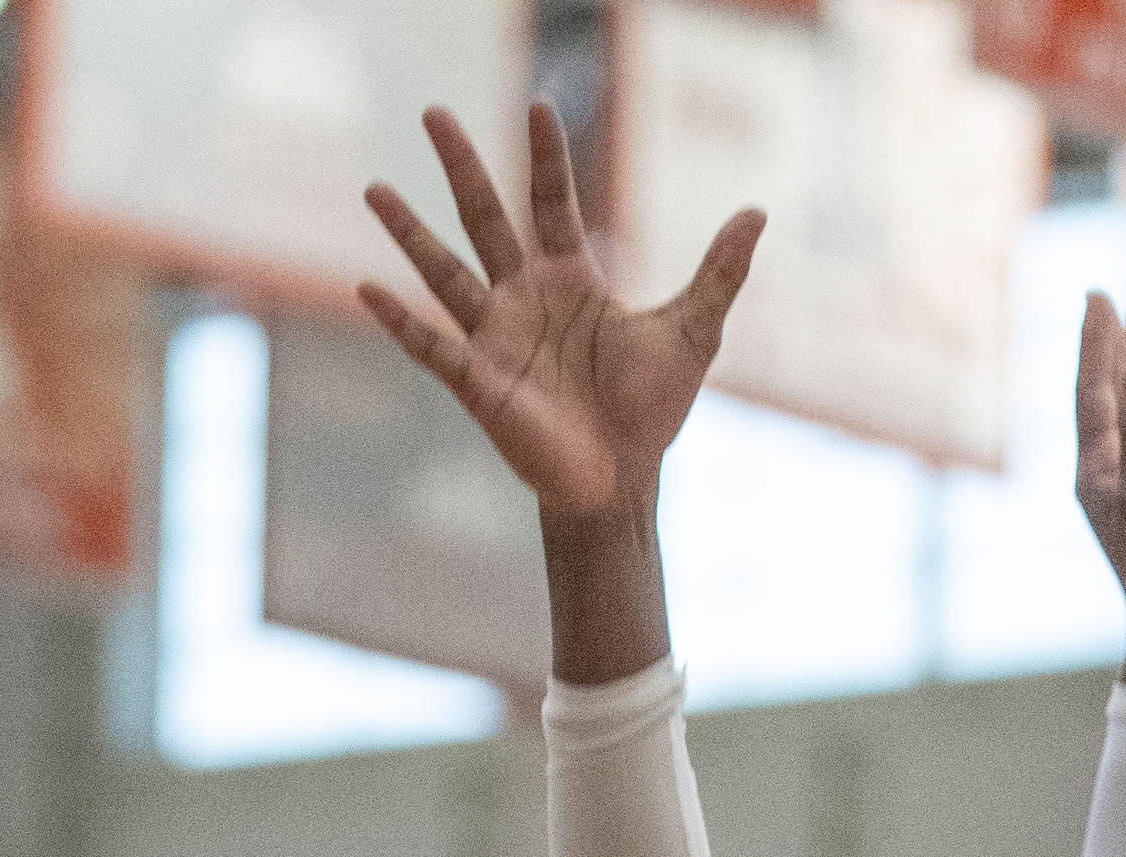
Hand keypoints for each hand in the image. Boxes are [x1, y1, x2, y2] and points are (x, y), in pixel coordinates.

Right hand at [361, 98, 761, 523]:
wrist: (620, 483)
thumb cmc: (650, 413)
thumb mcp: (692, 332)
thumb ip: (719, 272)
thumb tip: (758, 212)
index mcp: (570, 281)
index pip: (551, 200)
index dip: (547, 155)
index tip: (539, 104)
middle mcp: (524, 299)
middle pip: (484, 216)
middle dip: (461, 165)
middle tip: (434, 110)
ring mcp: (496, 338)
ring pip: (444, 270)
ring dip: (408, 232)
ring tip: (373, 187)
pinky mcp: (478, 382)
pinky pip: (430, 345)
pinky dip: (400, 320)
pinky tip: (367, 288)